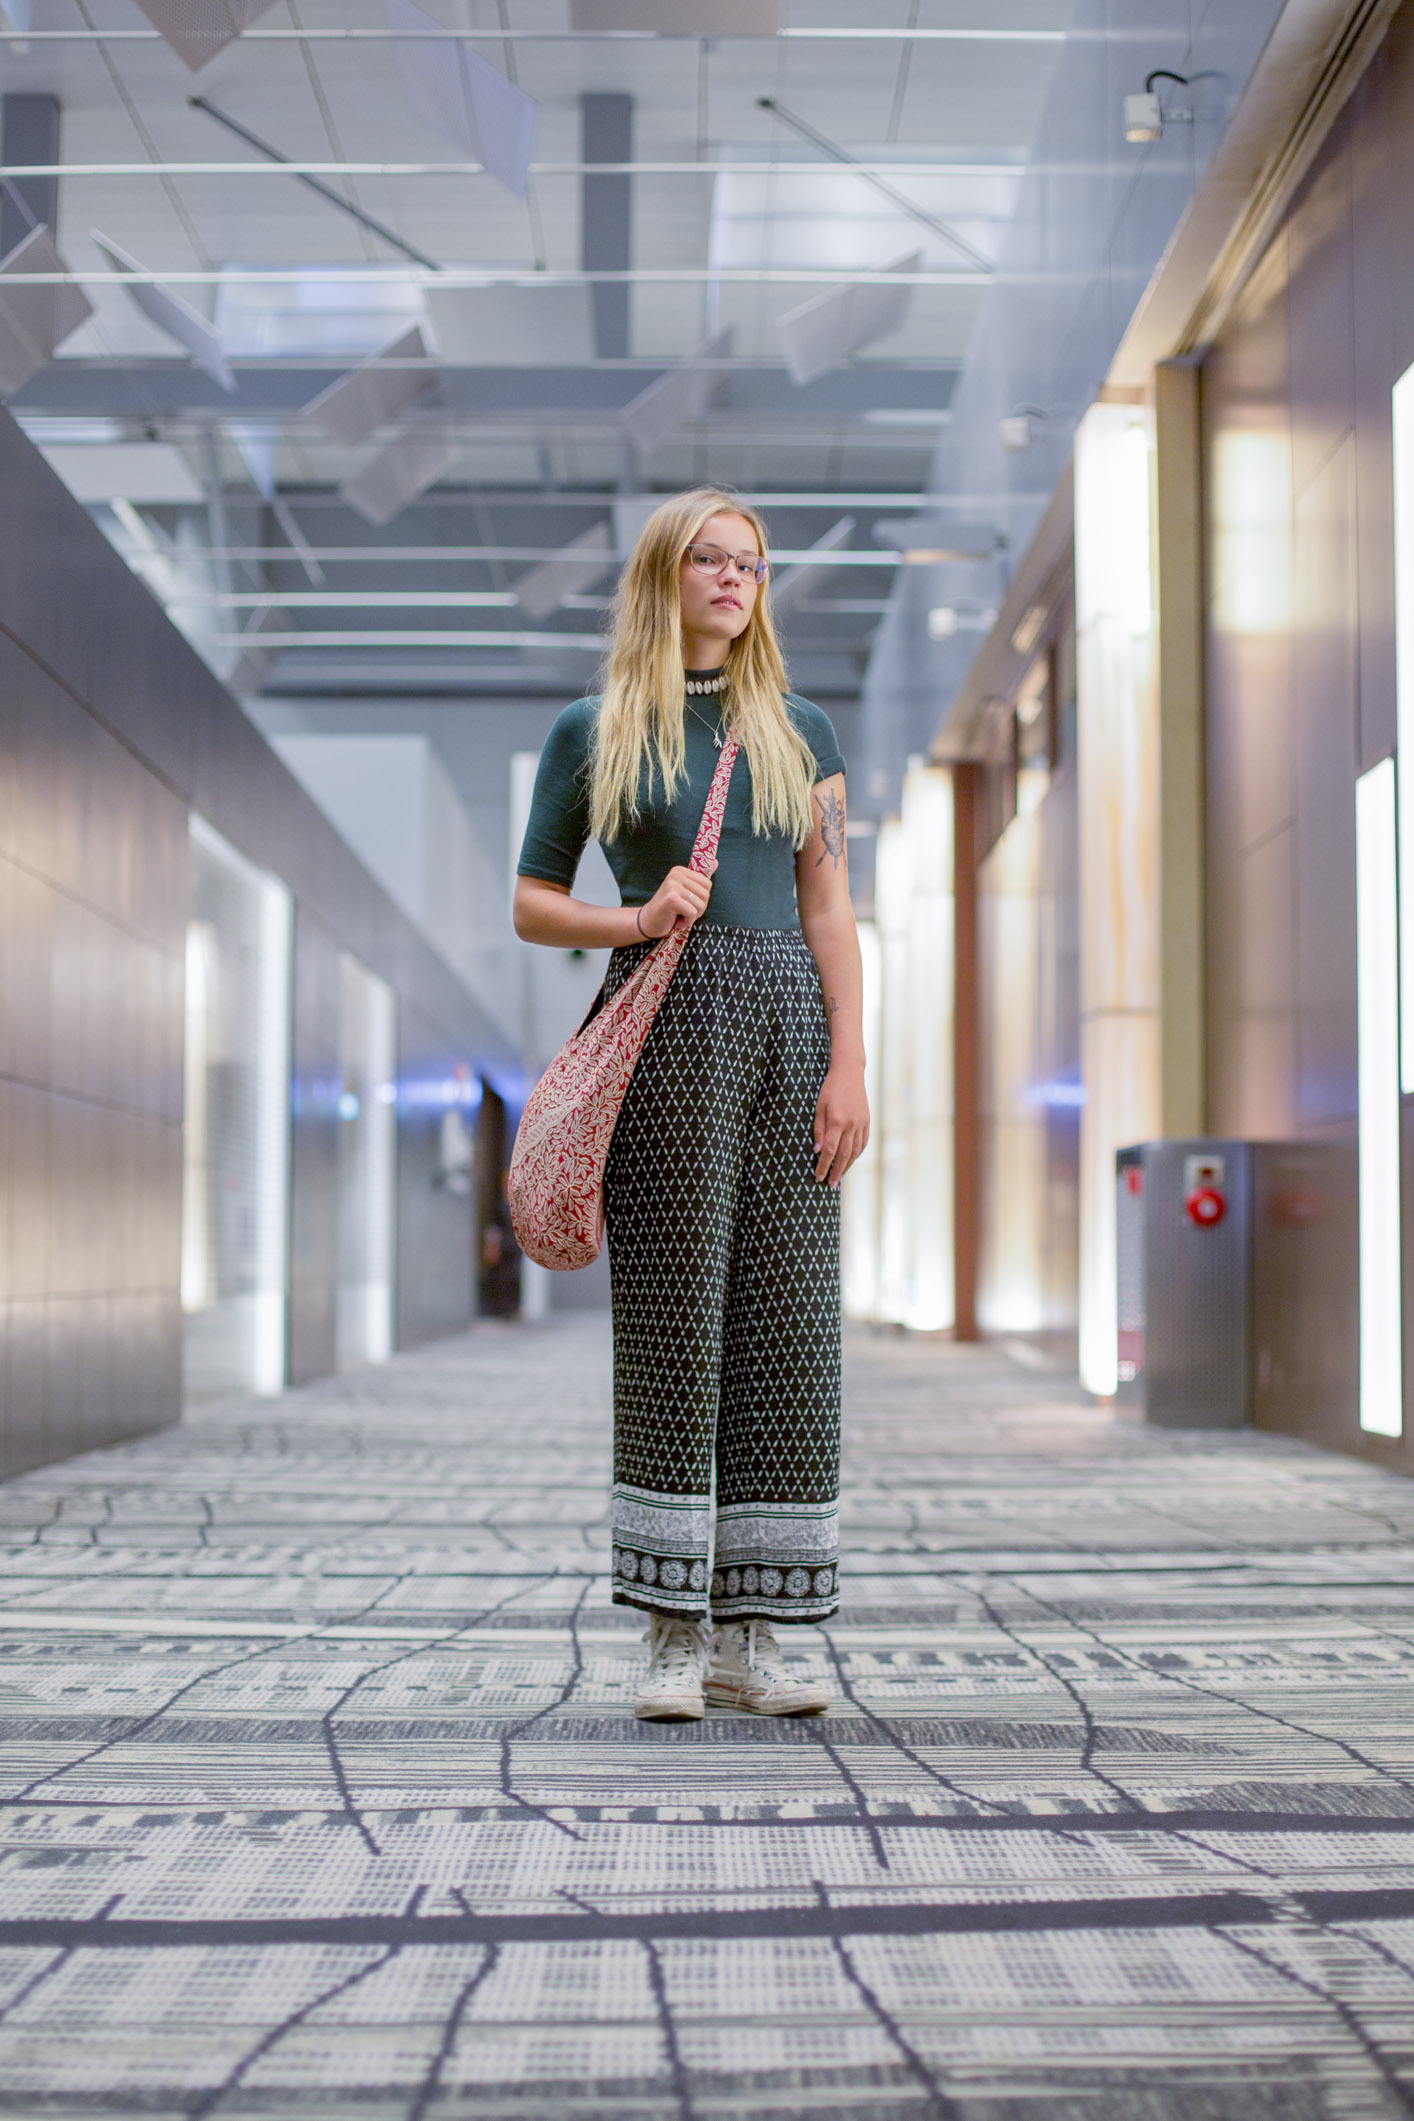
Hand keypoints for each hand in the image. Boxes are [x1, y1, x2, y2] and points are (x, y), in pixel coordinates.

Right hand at [639, 859, 715, 937]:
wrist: (649, 922)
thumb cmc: (670, 909)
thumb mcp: (685, 891)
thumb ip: (699, 878)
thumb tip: (716, 862)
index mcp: (680, 871)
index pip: (707, 884)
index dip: (701, 899)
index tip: (687, 903)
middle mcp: (676, 875)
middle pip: (705, 895)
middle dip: (698, 909)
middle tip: (684, 912)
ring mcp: (673, 885)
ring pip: (700, 905)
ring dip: (692, 916)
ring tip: (679, 916)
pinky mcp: (671, 899)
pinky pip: (692, 913)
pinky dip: (687, 922)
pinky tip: (677, 921)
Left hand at [813, 1064, 868, 1186]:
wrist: (849, 1073)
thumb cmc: (830, 1089)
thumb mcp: (818, 1107)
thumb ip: (818, 1129)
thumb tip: (816, 1150)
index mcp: (836, 1121)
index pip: (829, 1150)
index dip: (823, 1165)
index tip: (818, 1176)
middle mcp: (851, 1125)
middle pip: (844, 1155)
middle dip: (836, 1171)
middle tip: (830, 1184)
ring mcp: (861, 1124)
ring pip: (855, 1152)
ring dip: (847, 1166)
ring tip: (839, 1176)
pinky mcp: (867, 1122)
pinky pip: (863, 1143)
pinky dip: (857, 1155)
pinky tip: (850, 1161)